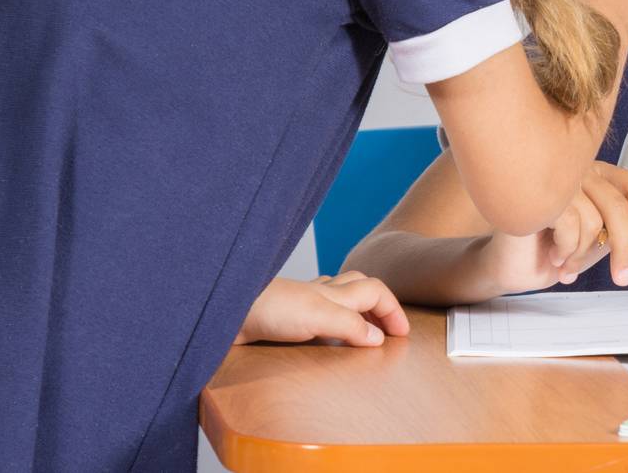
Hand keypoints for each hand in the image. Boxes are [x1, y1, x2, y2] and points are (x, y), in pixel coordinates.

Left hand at [234, 273, 410, 345]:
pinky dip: (329, 321)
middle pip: (361, 288)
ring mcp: (302, 306)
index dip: (393, 310)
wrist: (224, 311)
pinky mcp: (285, 320)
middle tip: (390, 328)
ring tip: (364, 328)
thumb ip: (349, 326)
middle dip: (379, 303)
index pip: (376, 291)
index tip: (402, 334)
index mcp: (335, 292)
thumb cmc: (267, 309)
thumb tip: (377, 339)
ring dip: (356, 309)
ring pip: (339, 298)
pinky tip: (325, 336)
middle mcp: (321, 295)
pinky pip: (316, 316)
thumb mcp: (318, 317)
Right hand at [481, 161, 627, 291]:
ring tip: (569, 263)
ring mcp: (552, 180)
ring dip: (584, 255)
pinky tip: (553, 256)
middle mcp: (575, 170)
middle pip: (617, 206)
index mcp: (596, 172)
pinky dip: (566, 251)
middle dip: (623, 249)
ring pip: (593, 221)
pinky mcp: (533, 196)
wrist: (515, 266)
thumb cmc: (559, 245)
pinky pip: (570, 225)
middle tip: (623, 278)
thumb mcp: (605, 232)